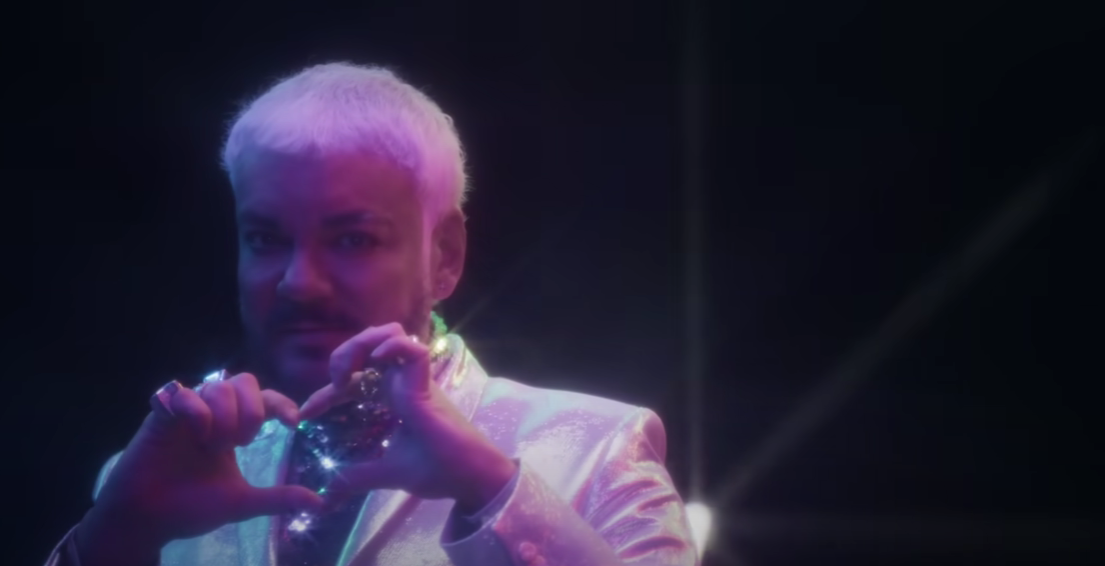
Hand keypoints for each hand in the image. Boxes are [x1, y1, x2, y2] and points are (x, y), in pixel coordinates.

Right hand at [78, 373, 323, 565]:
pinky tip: (197, 433)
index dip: (282, 404)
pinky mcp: (160, 415)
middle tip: (243, 442)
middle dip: (252, 409)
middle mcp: (212, 413)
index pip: (265, 400)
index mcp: (233, 428)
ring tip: (216, 445)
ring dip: (225, 413)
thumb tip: (318, 502)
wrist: (147, 520)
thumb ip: (277, 498)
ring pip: (218, 384)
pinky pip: (182, 393)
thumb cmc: (191, 508)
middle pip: (244, 380)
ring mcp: (187, 411)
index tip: (294, 423)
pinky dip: (196, 410)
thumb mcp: (241, 503)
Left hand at [299, 323, 517, 512]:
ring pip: (391, 334)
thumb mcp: (386, 472)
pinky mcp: (427, 383)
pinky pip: (413, 348)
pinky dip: (393, 346)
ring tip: (350, 369)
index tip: (304, 415)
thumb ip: (358, 476)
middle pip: (371, 343)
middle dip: (344, 353)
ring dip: (364, 343)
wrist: (468, 480)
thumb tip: (329, 490)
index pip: (354, 380)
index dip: (325, 392)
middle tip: (334, 380)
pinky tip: (376, 361)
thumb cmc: (437, 470)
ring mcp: (415, 379)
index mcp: (393, 398)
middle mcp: (402, 382)